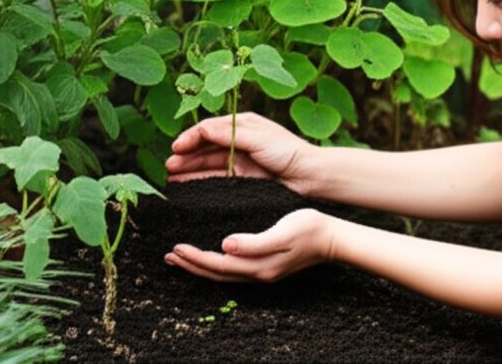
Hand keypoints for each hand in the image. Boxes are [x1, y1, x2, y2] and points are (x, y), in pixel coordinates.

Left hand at [164, 208, 335, 282]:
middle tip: (168, 255)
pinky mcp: (265, 266)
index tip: (176, 247)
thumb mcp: (283, 231)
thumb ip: (254, 242)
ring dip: (200, 266)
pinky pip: (232, 269)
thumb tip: (225, 245)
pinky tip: (211, 256)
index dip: (195, 258)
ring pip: (222, 273)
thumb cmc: (309, 229)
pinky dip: (215, 264)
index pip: (218, 265)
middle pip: (216, 273)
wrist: (332, 238)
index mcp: (258, 266)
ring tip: (181, 258)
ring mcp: (262, 272)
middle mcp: (257, 273)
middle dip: (191, 265)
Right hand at [165, 112, 317, 194]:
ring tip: (172, 178)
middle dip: (185, 156)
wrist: (310, 177)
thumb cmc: (287, 151)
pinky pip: (217, 179)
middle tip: (169, 167)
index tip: (176, 148)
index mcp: (242, 125)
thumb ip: (227, 133)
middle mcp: (238, 141)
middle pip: (205, 148)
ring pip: (208, 165)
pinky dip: (201, 182)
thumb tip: (199, 130)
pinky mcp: (243, 180)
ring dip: (189, 170)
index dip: (190, 137)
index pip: (208, 129)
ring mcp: (240, 161)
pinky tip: (188, 187)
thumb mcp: (255, 137)